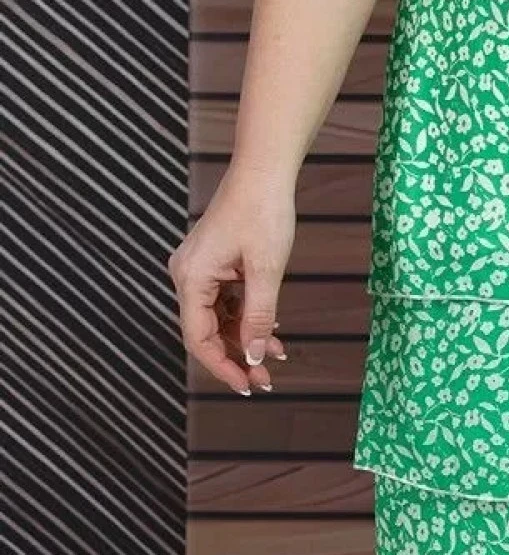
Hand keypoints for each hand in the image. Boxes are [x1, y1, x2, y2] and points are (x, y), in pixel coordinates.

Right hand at [166, 172, 295, 394]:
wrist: (264, 169)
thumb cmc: (264, 210)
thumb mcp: (266, 269)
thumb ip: (259, 317)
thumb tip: (256, 356)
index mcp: (190, 278)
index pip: (199, 339)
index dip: (223, 366)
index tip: (248, 385)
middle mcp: (187, 275)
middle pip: (206, 331)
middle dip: (237, 356)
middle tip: (266, 380)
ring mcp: (199, 267)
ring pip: (217, 317)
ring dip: (245, 338)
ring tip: (276, 358)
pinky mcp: (213, 261)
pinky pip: (224, 299)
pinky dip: (246, 316)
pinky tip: (272, 331)